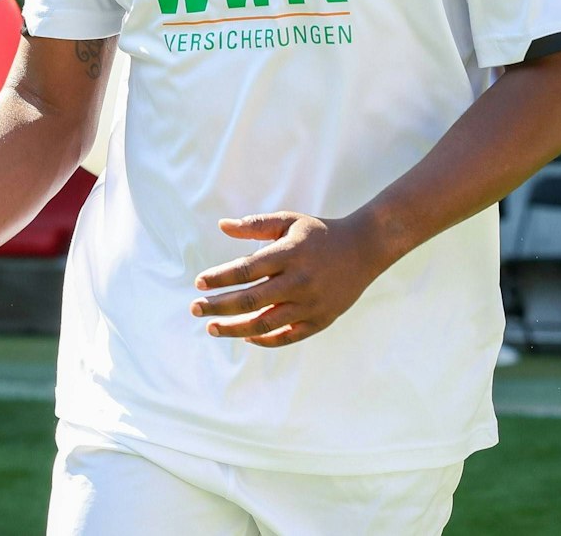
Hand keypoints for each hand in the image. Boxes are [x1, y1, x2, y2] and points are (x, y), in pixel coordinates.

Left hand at [190, 212, 388, 348]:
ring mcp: (310, 304)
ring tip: (212, 328)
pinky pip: (287, 336)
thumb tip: (222, 225)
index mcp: (289, 254)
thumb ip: (255, 224)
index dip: (220, 277)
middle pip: (251, 300)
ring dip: (235, 329)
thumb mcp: (289, 221)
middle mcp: (299, 281)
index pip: (246, 270)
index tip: (198, 283)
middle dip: (218, 306)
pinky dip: (264, 340)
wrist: (364, 249)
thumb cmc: (319, 233)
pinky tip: (245, 336)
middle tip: (195, 309)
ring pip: (266, 324)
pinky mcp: (320, 320)